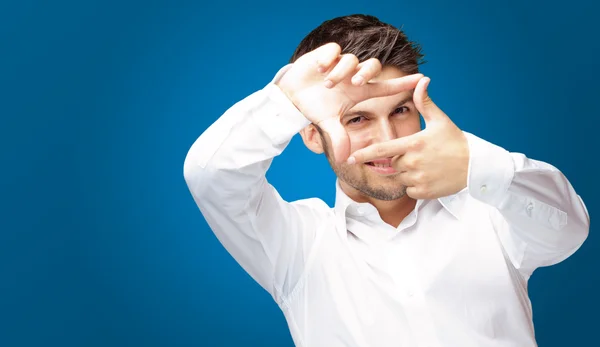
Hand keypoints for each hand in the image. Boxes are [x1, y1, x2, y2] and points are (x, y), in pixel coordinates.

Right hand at [276, 42, 423, 162]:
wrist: (293, 95)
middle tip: (353, 83)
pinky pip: (334, 50)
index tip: (422, 79)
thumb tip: (342, 159)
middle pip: (372, 66)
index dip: (403, 83)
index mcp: (359, 91)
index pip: (386, 86)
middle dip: (365, 73)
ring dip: (339, 72)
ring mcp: (341, 64)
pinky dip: (328, 58)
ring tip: (326, 83)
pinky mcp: (326, 54)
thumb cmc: (315, 107)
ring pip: (351, 59)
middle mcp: (353, 75)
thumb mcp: (328, 123)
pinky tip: (320, 69)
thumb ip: (338, 138)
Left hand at [347, 77, 469, 198]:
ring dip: (407, 174)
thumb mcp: (440, 120)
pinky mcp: (424, 192)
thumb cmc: (455, 141)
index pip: (382, 150)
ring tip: (426, 166)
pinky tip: (429, 178)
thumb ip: (424, 102)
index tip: (350, 159)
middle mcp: (414, 162)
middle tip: (419, 156)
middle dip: (399, 160)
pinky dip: (415, 186)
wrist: (476, 167)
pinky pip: (409, 190)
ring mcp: (419, 179)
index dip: (364, 155)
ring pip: (400, 178)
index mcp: (414, 143)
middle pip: (392, 164)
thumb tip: (421, 80)